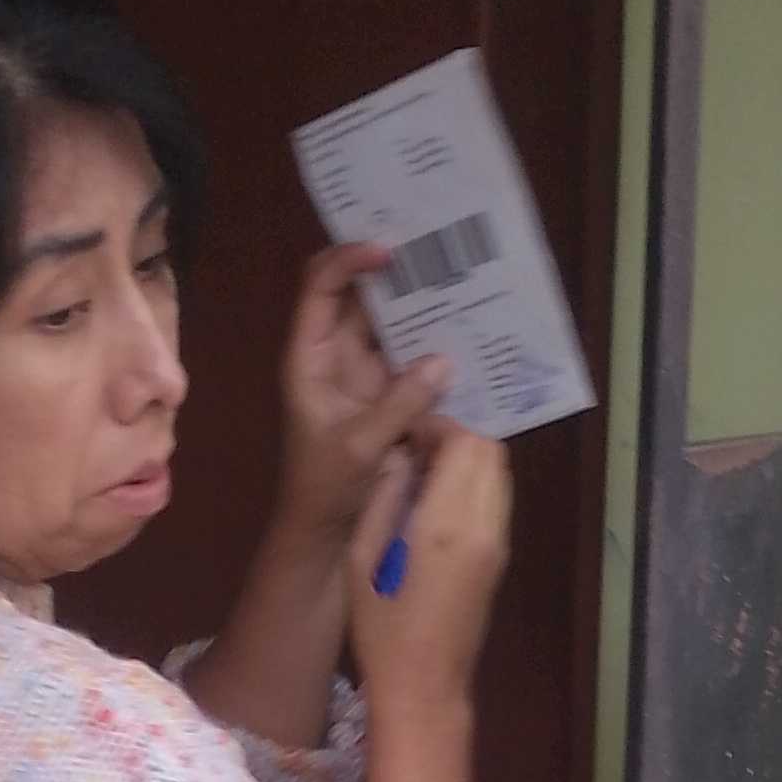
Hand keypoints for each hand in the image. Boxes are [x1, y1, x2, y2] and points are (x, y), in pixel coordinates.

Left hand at [272, 243, 449, 552]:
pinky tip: (469, 332)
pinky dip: (438, 347)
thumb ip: (399, 404)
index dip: (349, 260)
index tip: (388, 252)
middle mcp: (337, 355)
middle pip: (363, 296)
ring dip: (423, 307)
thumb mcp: (358, 447)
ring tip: (462, 279)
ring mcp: (367, 374)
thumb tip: (444, 362)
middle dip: (395, 271)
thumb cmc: (324, 490)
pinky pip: (416, 361)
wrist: (327, 536)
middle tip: (438, 246)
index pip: (321, 286)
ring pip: (394, 325)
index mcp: (311, 355)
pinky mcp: (392, 397)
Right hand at [347, 427, 511, 708]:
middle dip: (456, 440)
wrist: (424, 688)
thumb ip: (383, 499)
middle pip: (490, 451)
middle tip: (419, 454)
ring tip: (428, 477)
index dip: (437, 429)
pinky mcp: (499, 560)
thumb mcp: (361, 560)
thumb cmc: (381, 632)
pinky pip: (496, 502)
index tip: (408, 439)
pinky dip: (475, 487)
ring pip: (499, 474)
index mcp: (444, 525)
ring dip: (468, 463)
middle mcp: (481, 527)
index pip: (464, 444)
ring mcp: (496, 545)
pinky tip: (440, 505)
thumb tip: (399, 457)